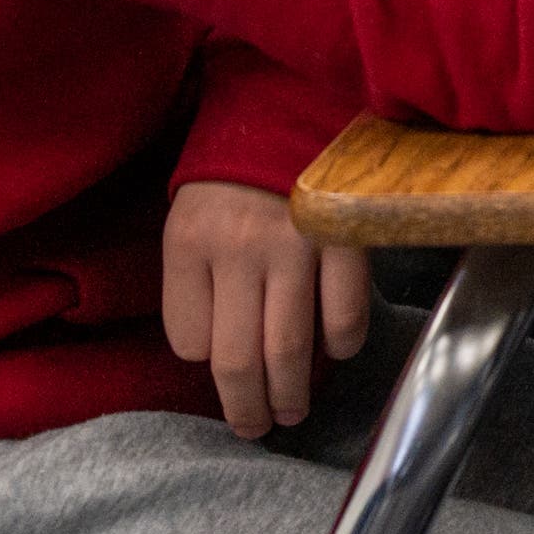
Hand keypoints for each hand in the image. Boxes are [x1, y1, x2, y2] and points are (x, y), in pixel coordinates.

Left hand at [160, 180, 373, 439]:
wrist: (292, 104)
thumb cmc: (234, 173)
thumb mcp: (191, 218)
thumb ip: (197, 280)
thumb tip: (215, 352)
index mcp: (190, 244)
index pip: (188, 340)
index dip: (204, 359)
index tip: (219, 362)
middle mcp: (238, 251)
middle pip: (236, 360)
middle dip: (245, 408)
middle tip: (255, 429)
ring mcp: (296, 247)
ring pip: (288, 349)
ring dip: (290, 395)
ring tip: (292, 411)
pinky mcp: (345, 240)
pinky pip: (344, 315)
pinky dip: (341, 344)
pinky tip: (336, 352)